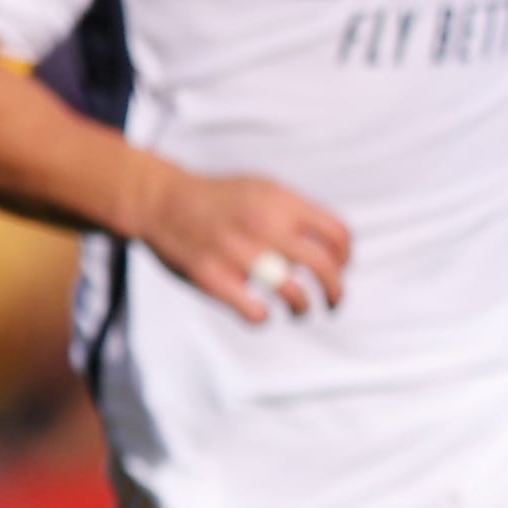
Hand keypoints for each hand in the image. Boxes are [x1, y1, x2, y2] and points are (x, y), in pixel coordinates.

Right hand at [141, 166, 353, 325]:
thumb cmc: (219, 199)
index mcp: (281, 202)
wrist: (161, 200)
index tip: (340, 269)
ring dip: (303, 308)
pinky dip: (262, 318)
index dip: (345, 257)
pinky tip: (261, 314)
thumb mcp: (264, 189)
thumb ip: (298, 212)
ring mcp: (236, 252)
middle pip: (324, 267)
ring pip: (293, 292)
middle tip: (334, 303)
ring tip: (300, 312)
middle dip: (336, 292)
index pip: (337, 234)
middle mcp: (263, 225)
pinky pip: (252, 311)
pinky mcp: (211, 276)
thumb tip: (336, 247)